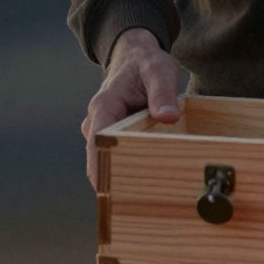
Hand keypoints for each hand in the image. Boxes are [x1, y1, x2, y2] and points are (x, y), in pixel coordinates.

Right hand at [81, 28, 181, 185]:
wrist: (136, 58)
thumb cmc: (146, 64)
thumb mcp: (159, 71)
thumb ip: (163, 93)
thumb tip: (168, 118)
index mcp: (104, 107)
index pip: (96, 143)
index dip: (100, 168)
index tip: (107, 192)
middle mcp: (96, 123)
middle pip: (99, 159)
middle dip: (114, 180)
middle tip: (135, 205)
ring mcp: (101, 132)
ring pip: (107, 161)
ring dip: (122, 177)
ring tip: (145, 198)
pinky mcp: (111, 139)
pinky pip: (116, 158)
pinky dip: (129, 169)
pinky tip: (147, 184)